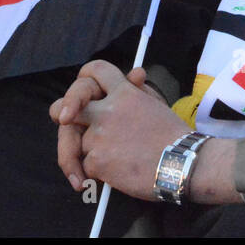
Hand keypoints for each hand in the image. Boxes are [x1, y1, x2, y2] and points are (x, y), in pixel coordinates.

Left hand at [50, 60, 186, 200]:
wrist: (183, 164)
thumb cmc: (173, 136)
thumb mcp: (156, 104)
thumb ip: (137, 90)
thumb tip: (135, 73)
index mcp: (124, 92)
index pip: (94, 71)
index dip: (84, 79)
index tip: (83, 92)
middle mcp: (107, 110)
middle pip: (63, 105)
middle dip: (62, 114)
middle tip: (64, 122)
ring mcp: (100, 135)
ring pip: (78, 142)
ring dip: (89, 151)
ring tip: (107, 163)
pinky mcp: (97, 160)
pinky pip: (85, 165)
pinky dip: (96, 173)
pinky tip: (116, 173)